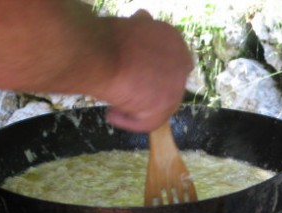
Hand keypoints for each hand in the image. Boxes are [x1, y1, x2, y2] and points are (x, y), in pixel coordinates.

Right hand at [97, 11, 192, 131]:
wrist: (100, 54)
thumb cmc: (107, 37)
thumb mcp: (131, 26)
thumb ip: (142, 30)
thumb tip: (143, 20)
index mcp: (174, 40)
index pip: (171, 61)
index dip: (154, 69)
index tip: (136, 71)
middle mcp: (181, 64)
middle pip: (167, 85)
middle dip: (148, 89)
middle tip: (126, 89)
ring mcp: (175, 87)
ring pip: (160, 105)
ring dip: (138, 106)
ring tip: (114, 103)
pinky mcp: (163, 108)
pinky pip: (149, 123)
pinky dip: (129, 122)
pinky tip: (111, 114)